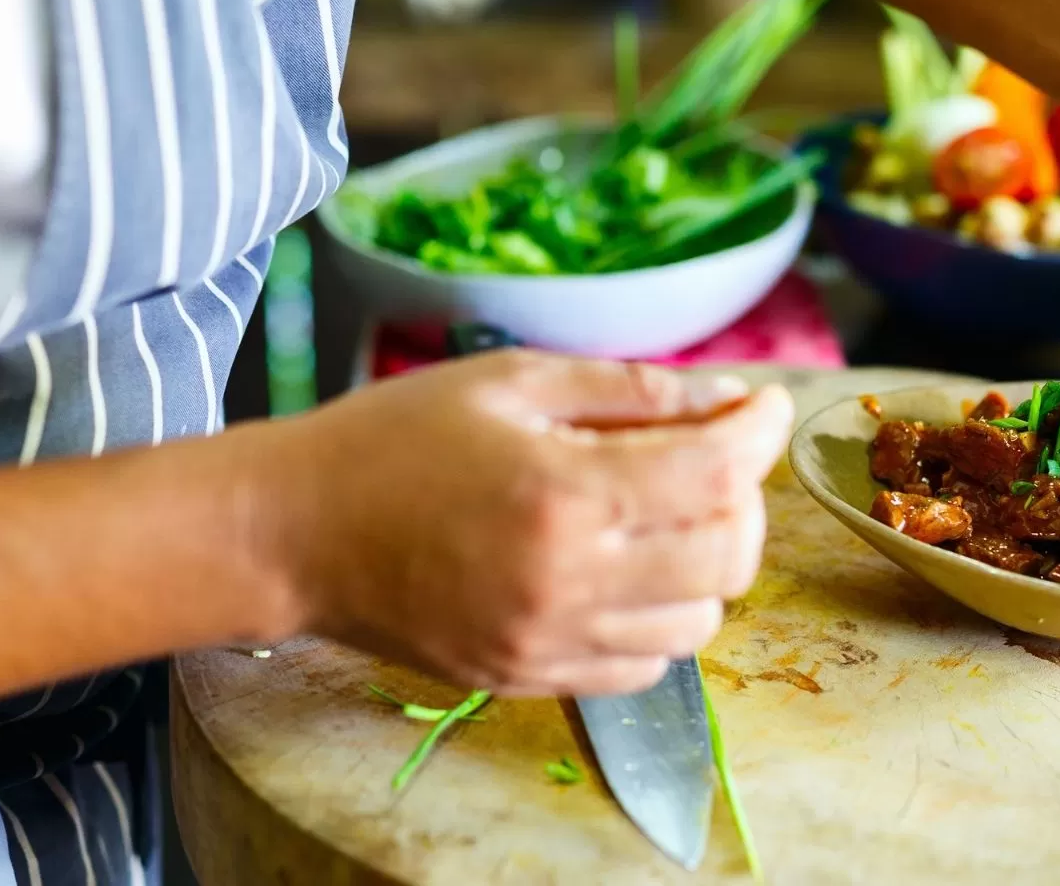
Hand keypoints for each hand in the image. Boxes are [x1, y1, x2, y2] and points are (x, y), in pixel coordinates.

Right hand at [261, 350, 791, 695]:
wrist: (296, 532)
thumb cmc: (394, 439)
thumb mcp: (511, 382)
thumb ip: (628, 389)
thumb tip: (725, 399)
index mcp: (564, 492)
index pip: (718, 472)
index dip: (760, 429)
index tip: (764, 403)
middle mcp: (567, 580)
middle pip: (728, 555)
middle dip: (741, 497)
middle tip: (711, 456)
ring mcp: (549, 641)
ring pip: (700, 622)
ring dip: (706, 564)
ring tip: (665, 515)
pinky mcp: (529, 678)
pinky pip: (645, 667)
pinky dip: (661, 617)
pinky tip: (626, 569)